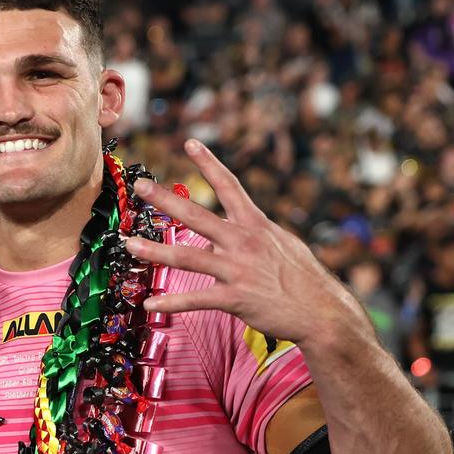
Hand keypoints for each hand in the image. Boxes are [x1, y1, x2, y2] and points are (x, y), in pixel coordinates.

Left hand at [124, 139, 363, 345]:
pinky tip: (150, 304)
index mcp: (255, 224)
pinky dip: (171, 302)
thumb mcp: (284, 244)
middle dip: (165, 199)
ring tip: (130, 245)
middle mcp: (242, 241)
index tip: (190, 143)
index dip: (208, 163)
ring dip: (154, 252)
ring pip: (186, 257)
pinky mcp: (234, 298)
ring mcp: (237, 269)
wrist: (322, 311)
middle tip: (140, 186)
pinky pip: (195, 299)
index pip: (229, 185)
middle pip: (196, 215)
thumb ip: (259, 234)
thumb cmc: (305, 279)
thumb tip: (246, 226)